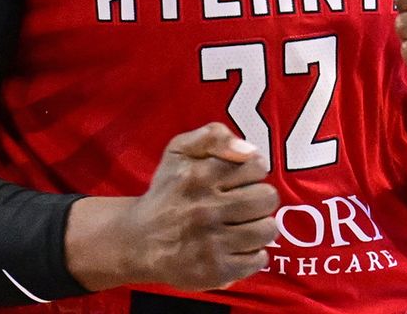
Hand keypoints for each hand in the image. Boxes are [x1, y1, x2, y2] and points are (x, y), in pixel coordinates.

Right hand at [109, 123, 278, 291]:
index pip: (256, 166)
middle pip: (266, 199)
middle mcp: (205, 210)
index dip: (254, 170)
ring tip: (245, 225)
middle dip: (260, 198)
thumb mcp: (179, 150)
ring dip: (260, 226)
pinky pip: (258, 260)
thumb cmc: (167, 192)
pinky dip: (253, 253)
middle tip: (246, 203)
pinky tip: (238, 246)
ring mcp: (212, 243)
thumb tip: (249, 151)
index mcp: (199, 176)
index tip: (242, 178)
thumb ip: (213, 136)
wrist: (140, 240)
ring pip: (266, 230)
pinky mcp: (216, 271)